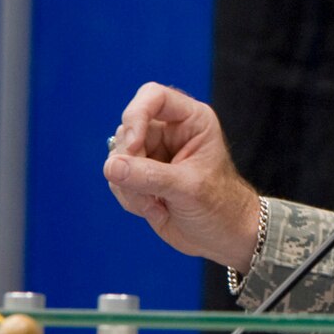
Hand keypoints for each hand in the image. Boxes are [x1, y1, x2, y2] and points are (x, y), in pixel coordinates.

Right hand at [103, 83, 260, 268]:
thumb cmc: (220, 206)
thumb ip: (149, 176)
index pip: (153, 96)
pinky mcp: (141, 175)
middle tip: (150, 191)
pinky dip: (129, 198)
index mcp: (191, 120)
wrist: (223, 236)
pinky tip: (154, 209)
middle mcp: (169, 131)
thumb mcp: (189, 189)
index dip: (136, 116)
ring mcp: (153, 153)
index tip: (134, 146)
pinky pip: (116, 178)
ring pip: (117, 157)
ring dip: (130, 186)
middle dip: (132, 164)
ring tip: (158, 204)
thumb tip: (110, 166)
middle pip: (128, 130)